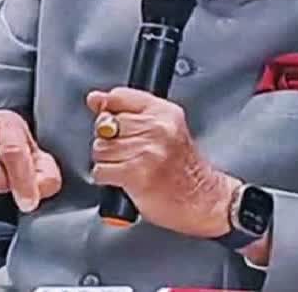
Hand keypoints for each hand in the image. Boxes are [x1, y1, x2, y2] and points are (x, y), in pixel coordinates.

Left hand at [87, 88, 237, 238]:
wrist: (202, 199)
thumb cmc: (183, 169)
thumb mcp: (164, 129)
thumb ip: (129, 111)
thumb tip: (95, 98)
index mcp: (164, 112)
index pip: (119, 97)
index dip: (109, 111)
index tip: (115, 124)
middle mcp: (157, 128)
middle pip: (105, 124)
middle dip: (109, 141)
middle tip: (128, 153)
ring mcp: (147, 151)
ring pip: (100, 149)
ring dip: (108, 162)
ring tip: (128, 167)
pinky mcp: (136, 174)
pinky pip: (101, 171)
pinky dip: (106, 179)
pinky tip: (123, 180)